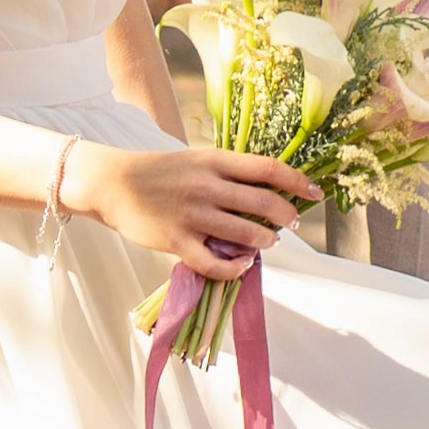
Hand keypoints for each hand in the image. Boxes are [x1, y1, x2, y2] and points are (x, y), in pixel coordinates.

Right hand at [75, 144, 315, 259]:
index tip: (315, 193)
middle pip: (264, 203)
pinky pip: (214, 263)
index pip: (269, 169)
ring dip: (265, 242)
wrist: (112, 183)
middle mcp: (207, 186)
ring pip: (245, 235)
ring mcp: (191, 215)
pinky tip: (241, 265)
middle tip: (291, 224)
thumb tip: (271, 188)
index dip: (298, 182)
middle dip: (287, 217)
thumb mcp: (199, 159)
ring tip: (266, 243)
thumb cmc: (162, 172)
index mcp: (215, 160)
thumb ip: (230, 172)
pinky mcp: (175, 241)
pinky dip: (235, 268)